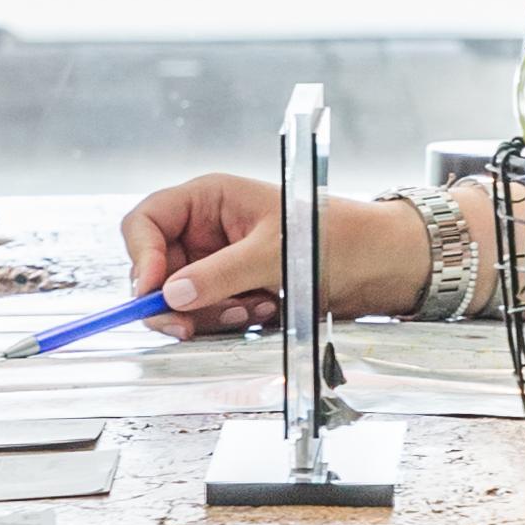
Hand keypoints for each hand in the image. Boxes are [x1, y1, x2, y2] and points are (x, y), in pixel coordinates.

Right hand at [120, 174, 428, 333]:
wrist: (382, 264)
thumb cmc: (337, 236)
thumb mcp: (275, 253)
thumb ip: (220, 274)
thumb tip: (171, 295)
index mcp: (210, 198)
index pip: (146, 222)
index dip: (142, 257)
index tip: (153, 293)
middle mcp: (207, 229)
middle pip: (157, 269)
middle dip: (175, 299)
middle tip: (189, 326)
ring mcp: (219, 262)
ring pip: (180, 299)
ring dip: (208, 313)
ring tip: (254, 308)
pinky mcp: (234, 290)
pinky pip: (207, 313)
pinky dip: (227, 320)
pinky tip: (263, 312)